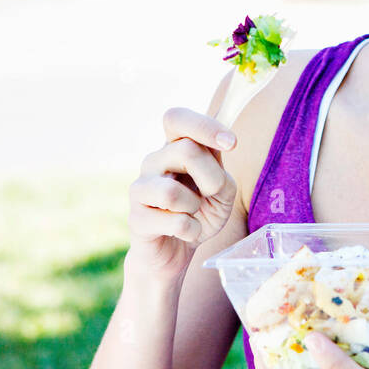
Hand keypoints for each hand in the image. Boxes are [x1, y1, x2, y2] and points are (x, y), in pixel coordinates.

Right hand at [125, 106, 237, 285]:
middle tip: (212, 195)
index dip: (204, 125)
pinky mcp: (136, 218)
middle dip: (211, 178)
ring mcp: (140, 188)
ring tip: (192, 214)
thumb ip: (219, 169)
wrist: (176, 250)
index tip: (232, 143)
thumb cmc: (200, 213)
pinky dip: (191, 230)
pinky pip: (175, 222)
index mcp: (174, 148)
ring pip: (173, 191)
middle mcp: (153, 161)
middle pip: (186, 150)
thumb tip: (217, 149)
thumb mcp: (221, 191)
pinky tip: (185, 232)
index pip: (176, 118)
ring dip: (195, 208)